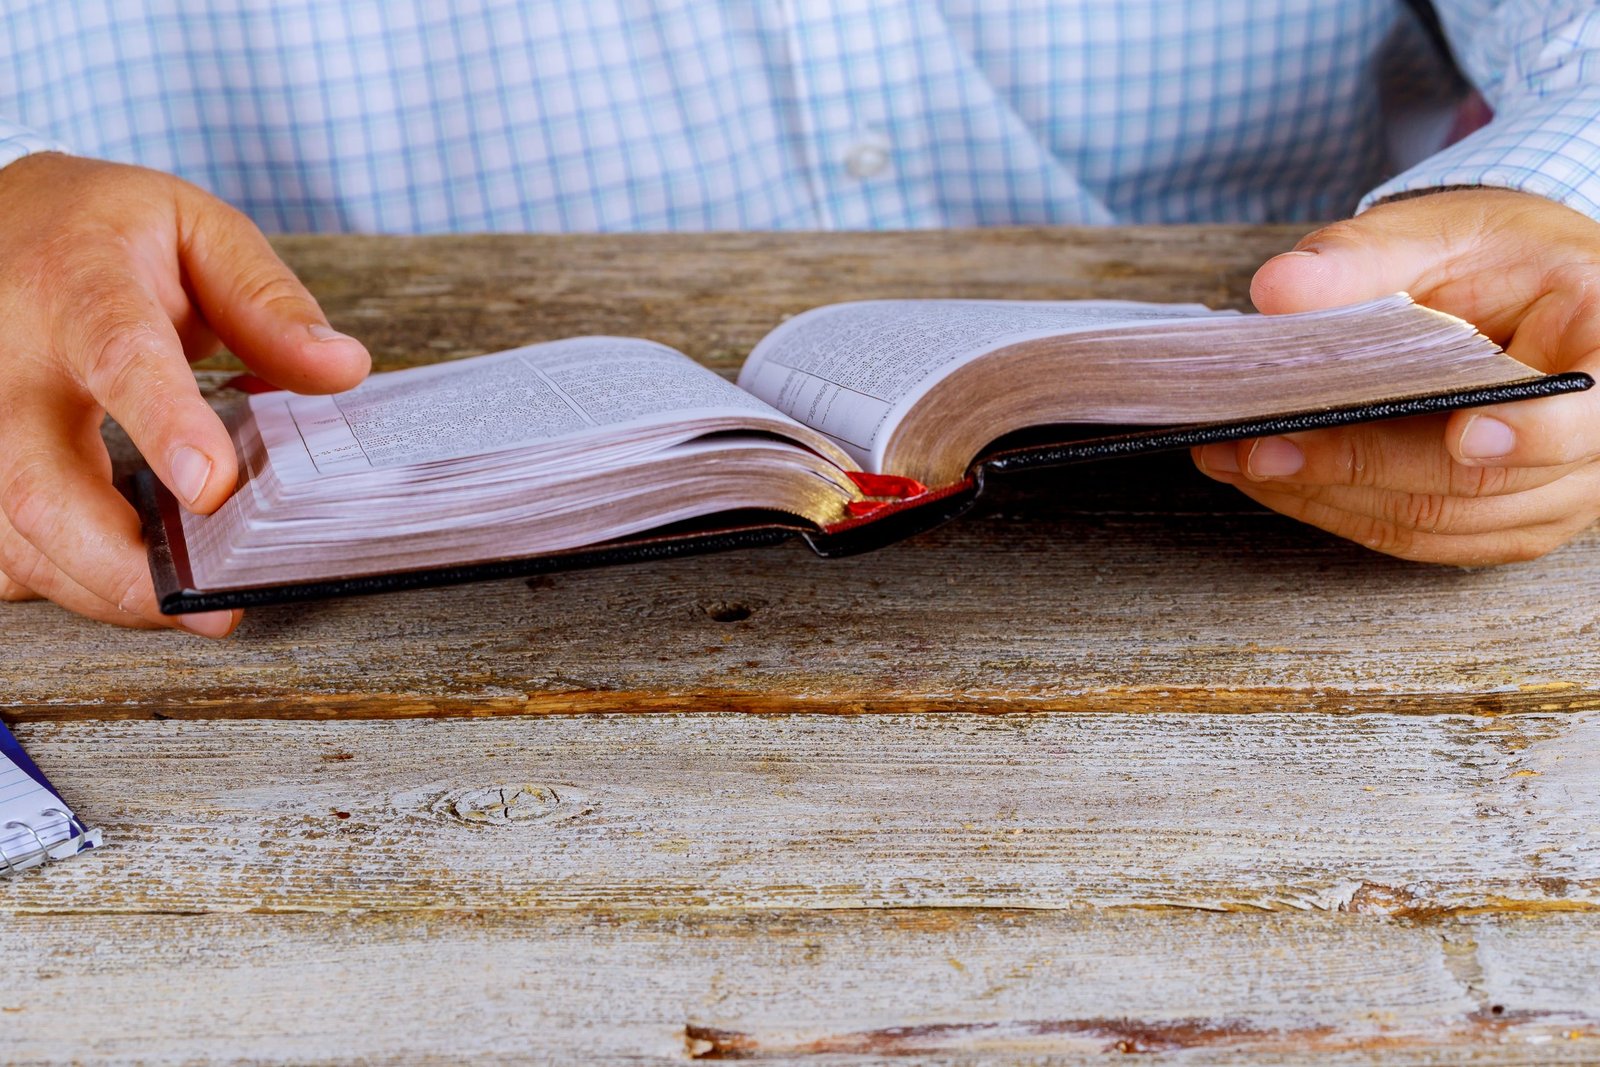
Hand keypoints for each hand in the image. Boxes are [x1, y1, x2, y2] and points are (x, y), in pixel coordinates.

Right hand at [0, 154, 369, 632]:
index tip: (211, 490)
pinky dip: (56, 577)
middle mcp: (4, 357)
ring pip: (8, 530)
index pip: (119, 356)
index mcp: (78, 285)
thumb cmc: (110, 230)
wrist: (1, 219)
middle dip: (117, 563)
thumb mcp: (200, 233)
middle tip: (205, 607)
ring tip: (184, 607)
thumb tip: (343, 368)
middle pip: (37, 482)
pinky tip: (118, 580)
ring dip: (94, 586)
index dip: (163, 426)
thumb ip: (269, 303)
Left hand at [1193, 188, 1599, 564]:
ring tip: (1236, 459)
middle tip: (1258, 446)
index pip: (1587, 410)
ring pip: (1439, 520)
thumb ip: (1362, 258)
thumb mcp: (1437, 230)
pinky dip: (1338, 509)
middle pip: (1481, 481)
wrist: (1516, 288)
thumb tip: (1278, 291)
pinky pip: (1420, 534)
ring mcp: (1556, 490)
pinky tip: (1272, 478)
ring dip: (1328, 497)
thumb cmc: (1492, 255)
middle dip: (1359, 466)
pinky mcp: (1504, 520)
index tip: (1466, 435)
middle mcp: (1598, 432)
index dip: (1529, 434)